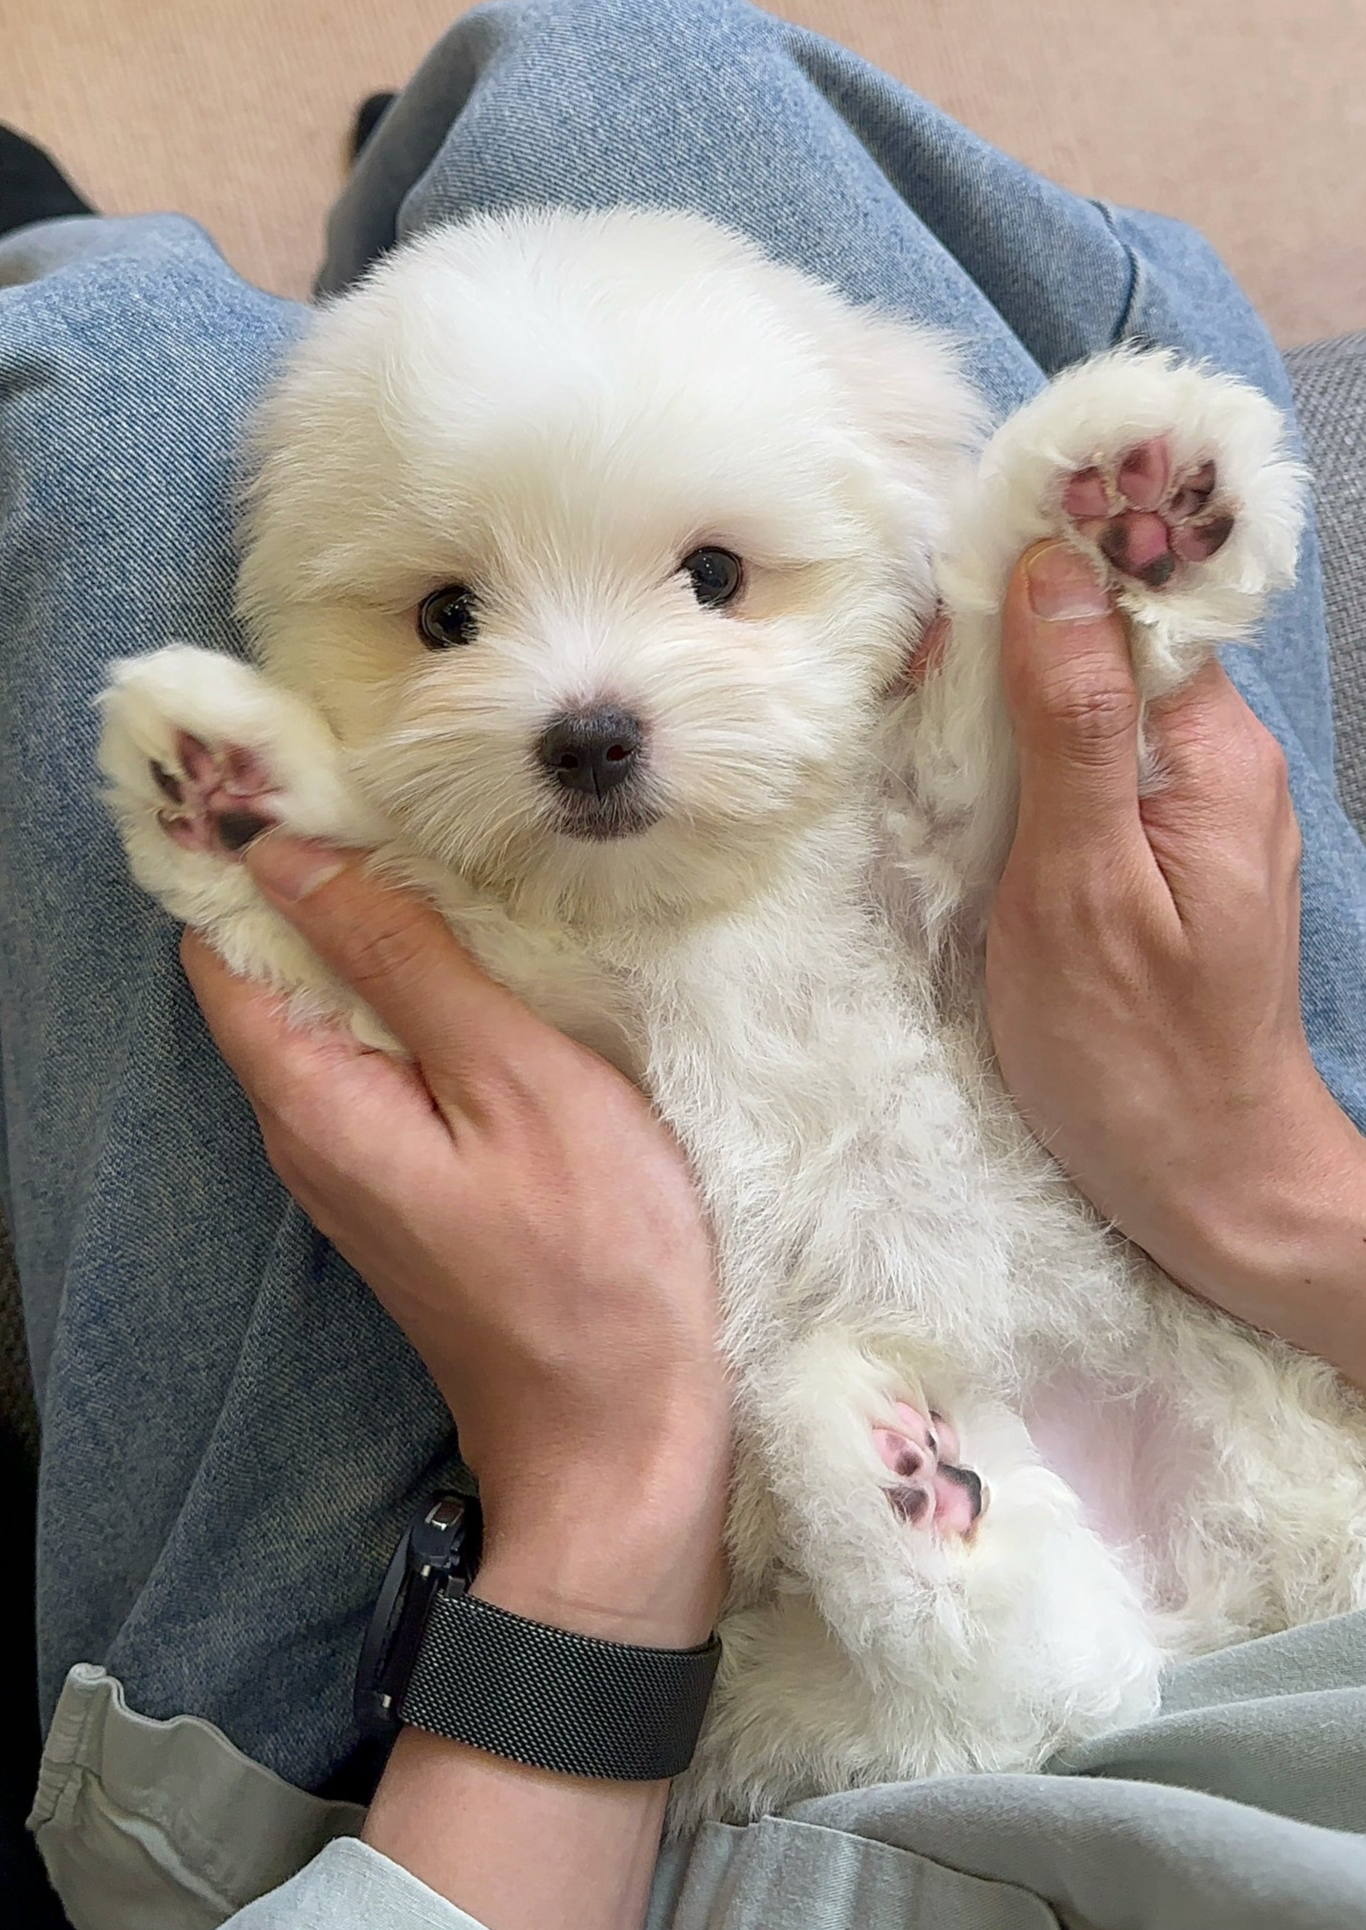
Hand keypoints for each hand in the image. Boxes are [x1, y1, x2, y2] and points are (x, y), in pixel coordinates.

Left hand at [182, 835, 729, 1646]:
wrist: (623, 1440)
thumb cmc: (593, 1261)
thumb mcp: (515, 1082)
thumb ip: (408, 965)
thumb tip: (296, 859)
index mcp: (312, 1099)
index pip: (221, 947)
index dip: (251, 858)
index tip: (319, 779)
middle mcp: (306, 1134)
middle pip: (274, 977)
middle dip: (321, 886)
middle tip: (413, 806)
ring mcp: (355, 1169)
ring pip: (333, 1019)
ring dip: (378, 943)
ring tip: (461, 869)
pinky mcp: (407, 1190)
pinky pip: (380, 1067)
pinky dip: (414, 1006)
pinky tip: (485, 974)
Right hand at [984, 541, 1365, 1379]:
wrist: (1204, 1178)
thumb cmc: (1133, 1054)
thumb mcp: (1081, 886)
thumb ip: (1073, 729)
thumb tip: (1054, 575)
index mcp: (1216, 753)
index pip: (1133, 602)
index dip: (1042, 578)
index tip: (950, 598)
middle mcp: (1222, 762)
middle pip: (1109, 648)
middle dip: (1011, 649)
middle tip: (918, 690)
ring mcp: (1197, 810)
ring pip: (1093, 709)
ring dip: (1009, 714)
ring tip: (932, 745)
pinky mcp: (1165, 854)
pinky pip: (1093, 772)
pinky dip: (1026, 773)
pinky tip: (974, 804)